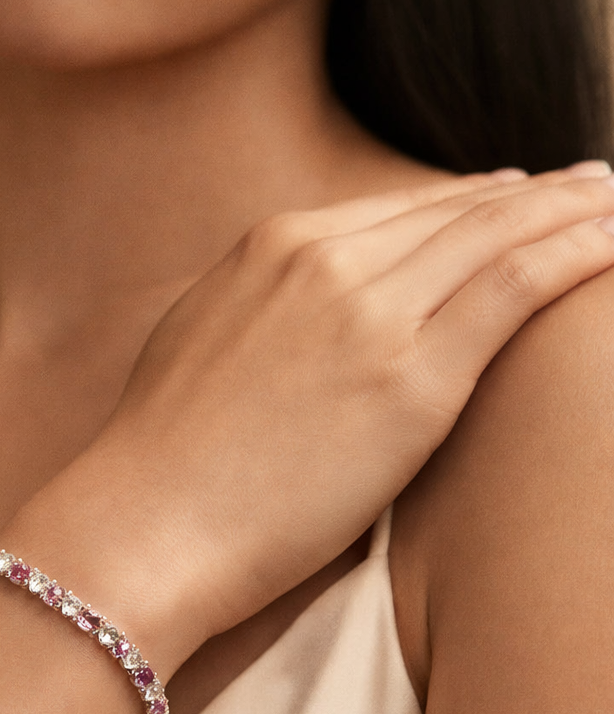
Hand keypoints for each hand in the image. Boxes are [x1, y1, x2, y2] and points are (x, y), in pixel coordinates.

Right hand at [9, 163, 613, 664]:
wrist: (146, 523)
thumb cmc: (165, 459)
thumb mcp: (204, 344)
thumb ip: (266, 309)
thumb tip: (308, 317)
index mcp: (270, 249)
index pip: (396, 212)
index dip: (462, 205)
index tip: (506, 205)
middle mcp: (323, 260)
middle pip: (454, 211)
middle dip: (530, 197)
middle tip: (586, 190)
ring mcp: (370, 313)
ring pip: (498, 235)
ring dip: (571, 211)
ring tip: (611, 208)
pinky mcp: (411, 377)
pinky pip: (517, 287)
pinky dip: (577, 254)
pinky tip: (613, 242)